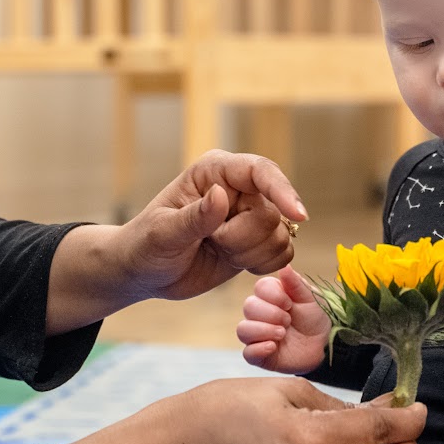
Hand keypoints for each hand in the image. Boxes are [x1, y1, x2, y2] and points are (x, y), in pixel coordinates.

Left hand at [113, 151, 307, 303]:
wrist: (144, 272)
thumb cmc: (145, 246)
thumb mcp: (162, 233)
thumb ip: (193, 217)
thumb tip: (220, 195)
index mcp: (214, 172)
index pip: (259, 171)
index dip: (282, 190)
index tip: (299, 214)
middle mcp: (238, 188)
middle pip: (272, 213)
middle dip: (243, 239)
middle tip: (210, 242)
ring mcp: (250, 215)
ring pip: (280, 236)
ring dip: (250, 254)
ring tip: (218, 251)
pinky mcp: (257, 241)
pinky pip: (282, 253)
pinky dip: (262, 264)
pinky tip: (234, 263)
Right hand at [236, 266, 331, 373]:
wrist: (325, 345)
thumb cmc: (316, 319)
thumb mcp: (311, 299)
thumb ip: (296, 284)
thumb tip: (284, 267)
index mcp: (272, 296)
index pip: (259, 287)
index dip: (273, 295)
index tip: (289, 303)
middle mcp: (260, 314)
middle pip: (249, 307)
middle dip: (270, 313)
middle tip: (288, 321)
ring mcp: (258, 335)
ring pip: (243, 329)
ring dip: (263, 330)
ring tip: (282, 334)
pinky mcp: (260, 355)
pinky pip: (247, 353)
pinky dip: (259, 349)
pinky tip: (273, 346)